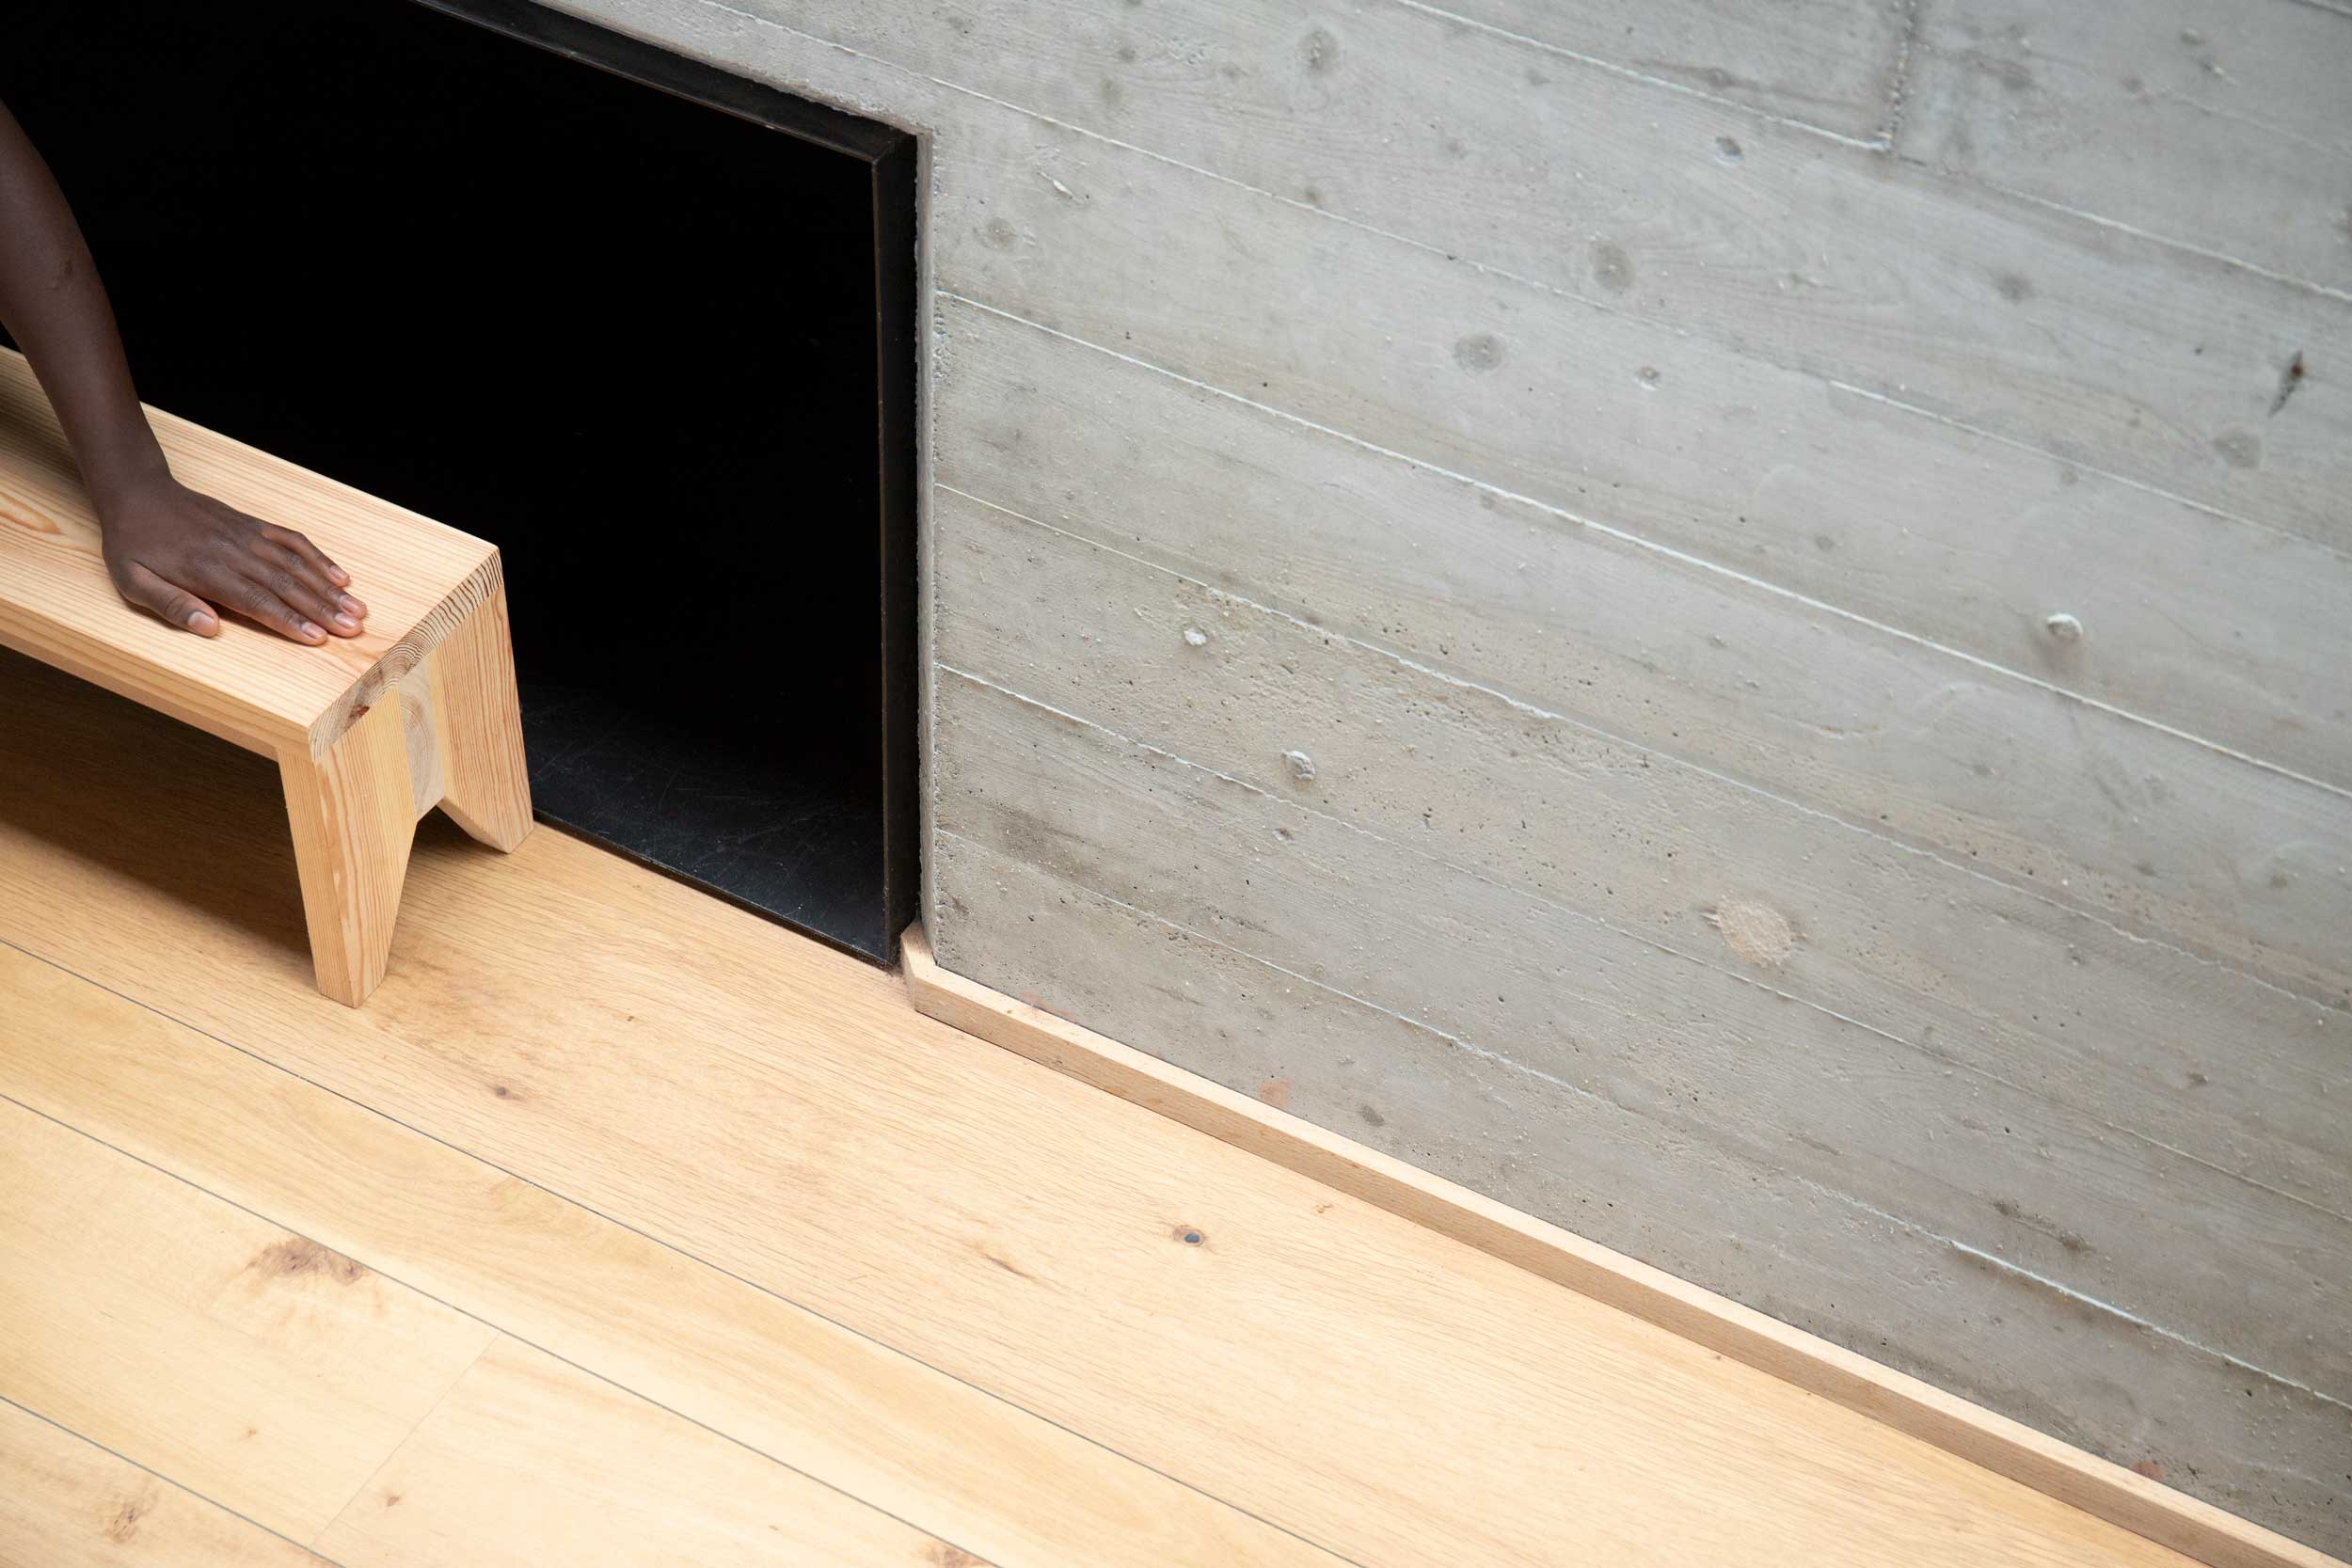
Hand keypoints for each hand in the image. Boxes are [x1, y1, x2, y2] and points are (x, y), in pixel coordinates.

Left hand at [95, 472, 366, 643]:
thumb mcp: (133, 580)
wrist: (138, 493)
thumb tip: (209, 627)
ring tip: (358, 609)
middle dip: (323, 608)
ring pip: (298, 563)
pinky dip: (320, 558)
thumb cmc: (133, 544)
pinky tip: (341, 576)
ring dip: (330, 588)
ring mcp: (248, 536)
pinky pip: (294, 540)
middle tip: (353, 629)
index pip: (256, 600)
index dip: (289, 620)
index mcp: (206, 571)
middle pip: (287, 584)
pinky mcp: (255, 525)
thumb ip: (170, 605)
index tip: (317, 637)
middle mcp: (234, 552)